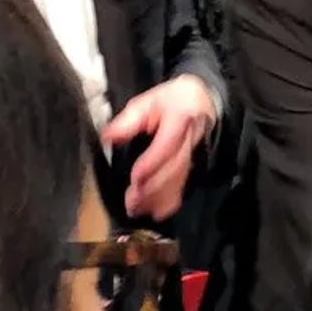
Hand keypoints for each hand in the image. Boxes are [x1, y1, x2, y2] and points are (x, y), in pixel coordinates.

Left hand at [103, 74, 218, 220]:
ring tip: (139, 209)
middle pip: (175, 167)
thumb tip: (109, 136)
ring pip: (179, 178)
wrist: (202, 98)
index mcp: (180, 117)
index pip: (167, 144)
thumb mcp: (148, 100)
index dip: (152, 163)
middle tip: (132, 201)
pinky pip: (184, 183)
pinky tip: (158, 212)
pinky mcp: (193, 163)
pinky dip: (171, 200)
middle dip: (154, 187)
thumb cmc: (171, 99)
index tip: (136, 178)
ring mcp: (193, 152)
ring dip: (160, 197)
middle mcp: (190, 138)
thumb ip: (128, 120)